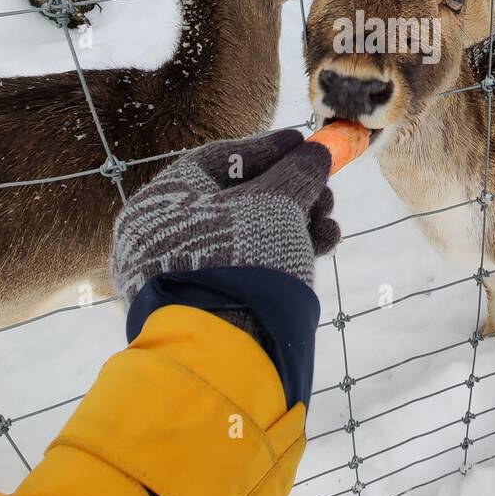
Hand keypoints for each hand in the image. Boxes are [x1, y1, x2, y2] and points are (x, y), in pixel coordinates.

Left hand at [110, 129, 339, 303]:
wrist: (228, 352)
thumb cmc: (242, 257)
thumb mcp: (277, 203)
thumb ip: (299, 171)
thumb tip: (318, 151)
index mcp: (163, 202)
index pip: (219, 160)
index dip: (268, 149)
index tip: (305, 143)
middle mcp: (166, 236)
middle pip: (239, 198)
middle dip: (292, 190)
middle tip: (327, 190)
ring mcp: (187, 273)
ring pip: (250, 234)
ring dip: (297, 221)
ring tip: (331, 224)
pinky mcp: (211, 303)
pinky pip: (250, 264)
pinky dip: (286, 250)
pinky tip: (323, 244)